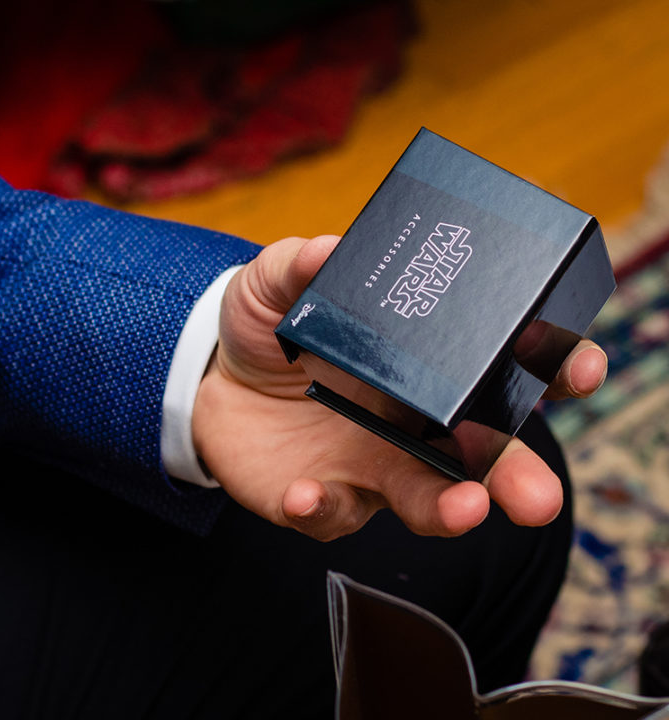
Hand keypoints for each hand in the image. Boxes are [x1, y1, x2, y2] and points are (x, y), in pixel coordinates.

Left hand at [191, 235, 607, 540]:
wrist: (211, 380)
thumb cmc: (268, 328)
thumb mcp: (277, 282)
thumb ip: (300, 264)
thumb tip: (328, 250)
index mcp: (425, 368)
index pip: (504, 373)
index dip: (551, 371)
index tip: (578, 367)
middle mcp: (414, 426)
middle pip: (484, 458)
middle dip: (518, 479)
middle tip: (538, 497)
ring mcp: (372, 467)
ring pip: (426, 501)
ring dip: (448, 510)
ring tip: (463, 510)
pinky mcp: (323, 499)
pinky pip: (331, 514)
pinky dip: (322, 507)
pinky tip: (306, 493)